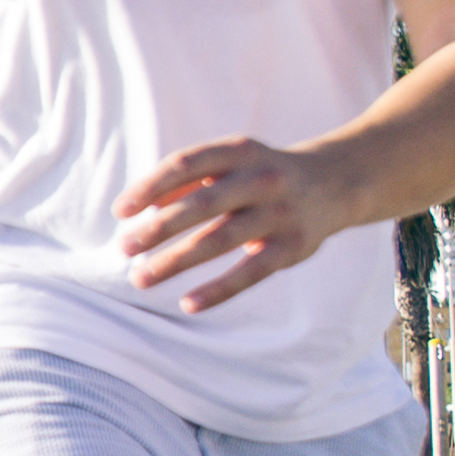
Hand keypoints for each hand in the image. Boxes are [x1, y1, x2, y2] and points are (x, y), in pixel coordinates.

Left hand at [118, 135, 344, 312]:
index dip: (150, 186)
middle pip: (201, 204)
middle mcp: (261, 178)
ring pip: (220, 240)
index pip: (186, 164)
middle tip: (123, 249)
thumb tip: (139, 208)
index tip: (120, 211)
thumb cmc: (260, 175)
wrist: (333, 183)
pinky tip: (188, 304)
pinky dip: (219, 290)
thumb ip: (186, 181)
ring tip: (140, 278)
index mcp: (239, 151)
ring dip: (176, 261)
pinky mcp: (293, 247)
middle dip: (158, 228)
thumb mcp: (229, 164)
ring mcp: (280, 213)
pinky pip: (251, 272)